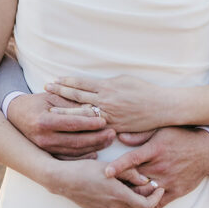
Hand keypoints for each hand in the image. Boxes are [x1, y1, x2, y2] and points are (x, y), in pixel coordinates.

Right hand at [7, 91, 115, 158]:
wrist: (15, 116)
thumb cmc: (35, 103)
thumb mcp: (51, 97)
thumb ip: (71, 103)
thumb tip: (93, 109)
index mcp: (44, 121)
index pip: (71, 124)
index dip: (89, 123)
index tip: (104, 121)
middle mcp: (44, 138)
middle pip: (76, 141)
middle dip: (97, 138)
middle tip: (112, 133)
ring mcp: (46, 149)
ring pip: (75, 152)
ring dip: (94, 147)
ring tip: (108, 140)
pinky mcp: (48, 155)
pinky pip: (69, 158)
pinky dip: (84, 156)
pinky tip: (96, 152)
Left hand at [44, 74, 171, 132]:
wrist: (163, 107)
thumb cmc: (145, 91)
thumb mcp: (124, 80)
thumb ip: (107, 84)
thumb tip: (94, 86)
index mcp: (107, 87)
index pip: (81, 83)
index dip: (66, 82)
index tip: (54, 80)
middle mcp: (106, 101)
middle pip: (77, 96)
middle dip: (60, 92)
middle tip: (45, 89)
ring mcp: (109, 115)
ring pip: (82, 112)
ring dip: (65, 110)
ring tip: (50, 109)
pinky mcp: (114, 127)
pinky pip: (94, 126)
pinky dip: (81, 125)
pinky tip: (70, 126)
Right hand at [46, 159, 164, 207]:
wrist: (63, 180)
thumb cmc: (85, 169)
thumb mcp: (110, 167)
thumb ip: (130, 173)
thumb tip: (145, 179)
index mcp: (119, 196)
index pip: (147, 206)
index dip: (156, 198)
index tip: (158, 188)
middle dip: (146, 197)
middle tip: (146, 184)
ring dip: (133, 199)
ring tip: (129, 183)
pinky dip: (122, 201)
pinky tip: (115, 188)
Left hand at [102, 127, 208, 207]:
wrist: (206, 151)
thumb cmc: (181, 137)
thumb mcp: (160, 131)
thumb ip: (139, 136)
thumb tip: (120, 137)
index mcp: (154, 150)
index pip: (133, 159)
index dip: (118, 166)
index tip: (106, 172)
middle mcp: (160, 167)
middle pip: (136, 179)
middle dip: (120, 184)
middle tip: (104, 189)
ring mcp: (168, 181)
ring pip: (144, 194)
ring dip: (129, 198)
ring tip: (113, 203)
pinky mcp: (175, 192)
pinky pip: (158, 205)